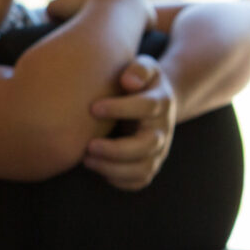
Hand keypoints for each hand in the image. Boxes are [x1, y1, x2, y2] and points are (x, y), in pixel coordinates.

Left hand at [85, 55, 174, 189]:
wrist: (155, 103)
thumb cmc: (140, 83)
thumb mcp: (145, 68)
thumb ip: (139, 69)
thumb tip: (128, 80)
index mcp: (161, 102)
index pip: (147, 107)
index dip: (120, 108)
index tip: (93, 108)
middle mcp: (162, 130)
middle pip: (147, 146)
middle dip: (116, 150)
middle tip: (88, 146)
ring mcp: (158, 150)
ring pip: (142, 169)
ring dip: (113, 169)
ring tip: (86, 159)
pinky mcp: (151, 164)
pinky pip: (139, 181)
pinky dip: (119, 180)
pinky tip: (99, 168)